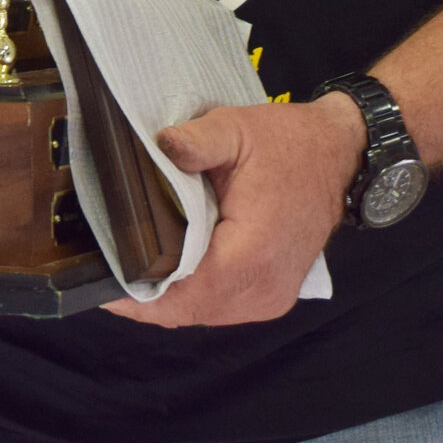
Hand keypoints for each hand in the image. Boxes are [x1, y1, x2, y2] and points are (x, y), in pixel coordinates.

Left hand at [104, 93, 365, 328]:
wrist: (339, 156)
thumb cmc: (288, 143)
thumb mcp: (236, 128)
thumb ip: (195, 141)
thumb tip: (158, 146)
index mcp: (253, 254)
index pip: (185, 296)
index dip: (140, 295)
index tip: (103, 281)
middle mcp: (264, 289)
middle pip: (189, 311)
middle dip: (145, 298)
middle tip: (105, 271)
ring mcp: (271, 299)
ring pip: (203, 314)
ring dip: (168, 299)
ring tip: (129, 271)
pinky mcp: (271, 297)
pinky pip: (220, 306)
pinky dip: (192, 295)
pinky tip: (168, 272)